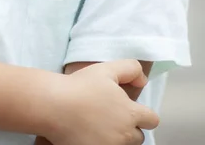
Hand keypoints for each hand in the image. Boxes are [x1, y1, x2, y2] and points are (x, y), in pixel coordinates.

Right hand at [42, 59, 158, 144]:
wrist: (54, 105)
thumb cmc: (80, 86)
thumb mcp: (107, 69)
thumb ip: (130, 69)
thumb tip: (143, 80)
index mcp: (130, 113)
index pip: (152, 120)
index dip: (143, 114)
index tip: (129, 109)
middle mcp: (124, 135)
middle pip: (138, 136)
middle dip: (128, 127)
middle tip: (109, 116)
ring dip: (116, 138)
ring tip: (98, 125)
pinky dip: (101, 142)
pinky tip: (89, 133)